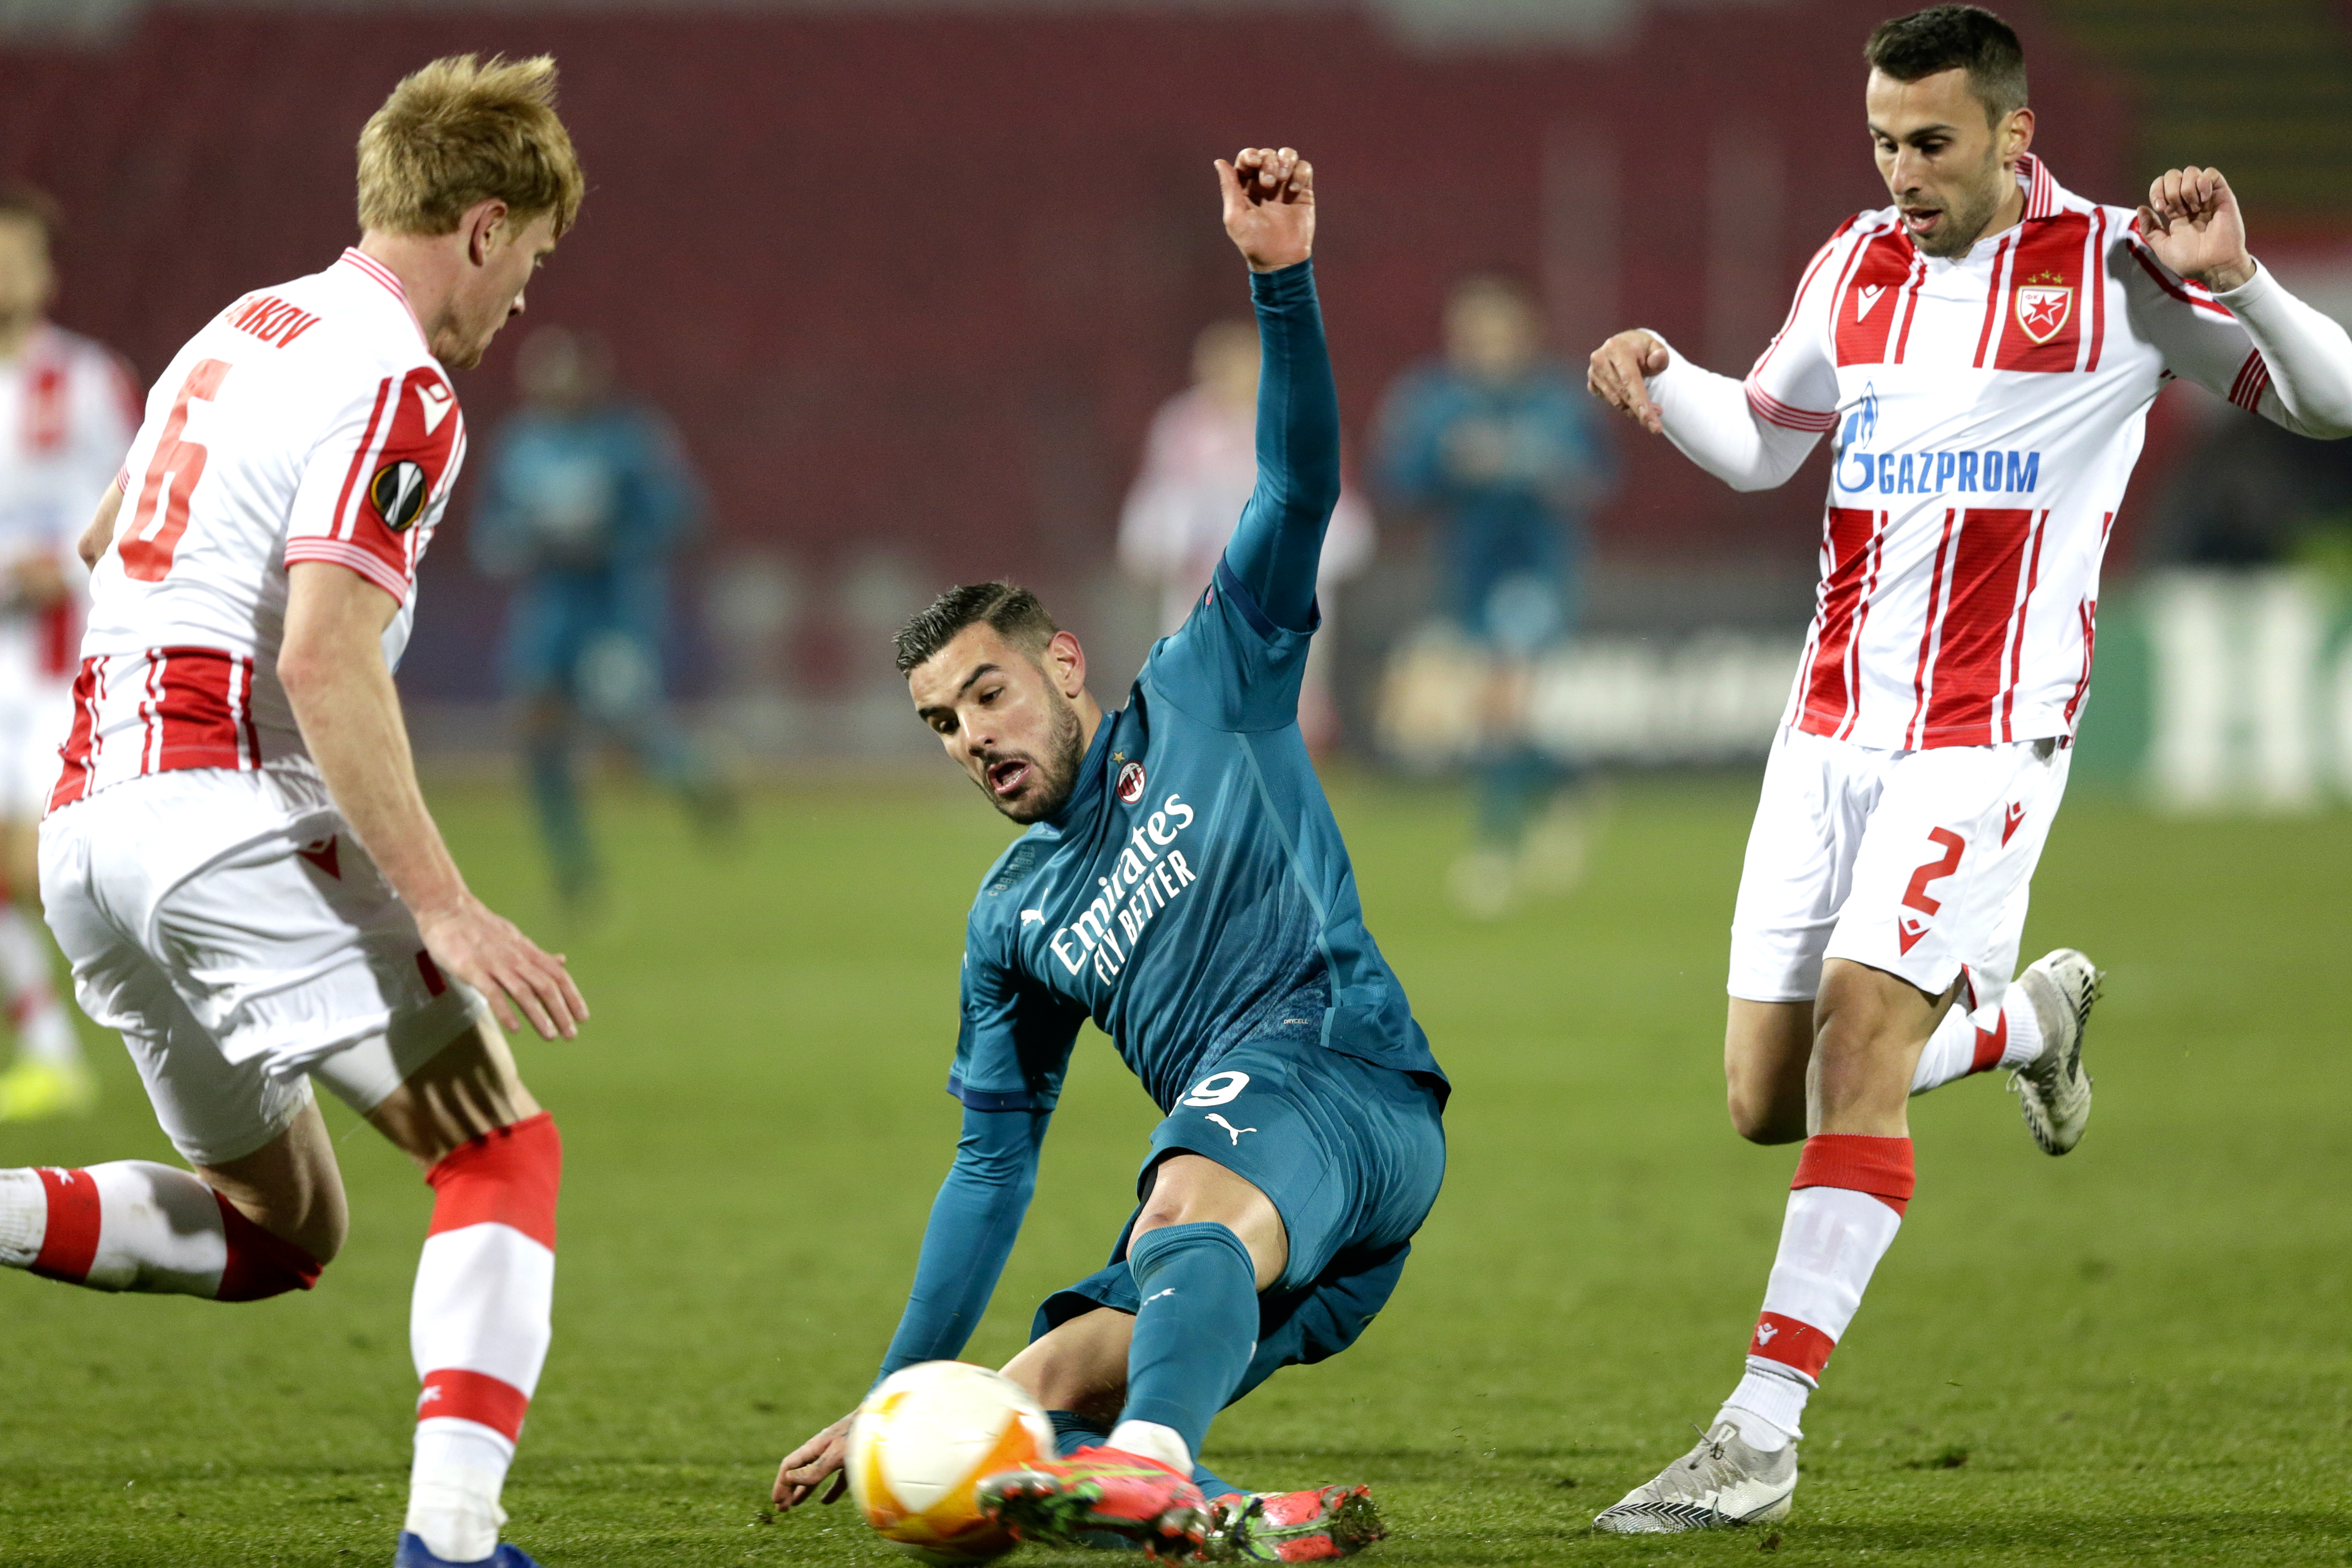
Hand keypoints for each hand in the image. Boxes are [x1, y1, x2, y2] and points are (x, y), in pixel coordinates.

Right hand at [414, 893, 586, 1039]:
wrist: (446, 909)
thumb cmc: (481, 928)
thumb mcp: (515, 939)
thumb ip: (537, 955)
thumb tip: (562, 962)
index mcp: (527, 951)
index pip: (557, 975)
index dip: (572, 996)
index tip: (583, 1017)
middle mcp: (515, 958)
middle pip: (545, 986)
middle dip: (560, 1011)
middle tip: (570, 1034)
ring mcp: (494, 963)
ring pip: (523, 991)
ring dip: (538, 1014)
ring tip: (550, 1035)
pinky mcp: (471, 969)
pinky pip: (492, 992)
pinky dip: (505, 1010)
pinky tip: (515, 1028)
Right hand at [774, 1414, 854, 1509]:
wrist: (884, 1419)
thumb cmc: (860, 1434)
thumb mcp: (837, 1454)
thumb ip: (815, 1469)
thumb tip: (790, 1479)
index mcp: (815, 1447)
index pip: (790, 1466)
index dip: (781, 1484)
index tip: (776, 1501)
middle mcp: (823, 1450)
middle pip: (799, 1472)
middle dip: (789, 1490)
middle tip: (782, 1509)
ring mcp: (837, 1454)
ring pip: (814, 1476)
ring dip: (803, 1490)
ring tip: (794, 1505)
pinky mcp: (852, 1460)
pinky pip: (836, 1478)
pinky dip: (829, 1490)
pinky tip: (826, 1501)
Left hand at [1217, 147, 1313, 272]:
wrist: (1281, 259)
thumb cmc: (1253, 241)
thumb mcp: (1235, 216)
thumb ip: (1228, 187)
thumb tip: (1219, 161)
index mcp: (1246, 186)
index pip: (1247, 158)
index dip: (1250, 155)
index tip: (1254, 163)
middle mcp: (1265, 182)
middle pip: (1267, 154)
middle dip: (1268, 163)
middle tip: (1269, 184)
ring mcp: (1284, 185)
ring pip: (1287, 155)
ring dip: (1285, 160)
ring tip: (1283, 179)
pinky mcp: (1303, 191)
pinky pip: (1304, 168)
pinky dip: (1300, 172)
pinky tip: (1294, 189)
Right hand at [1587, 329, 1669, 433]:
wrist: (1623, 345)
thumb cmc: (1642, 348)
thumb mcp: (1655, 347)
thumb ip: (1660, 355)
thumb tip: (1657, 360)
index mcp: (1616, 348)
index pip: (1629, 379)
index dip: (1640, 401)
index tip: (1651, 420)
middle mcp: (1600, 360)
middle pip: (1622, 394)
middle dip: (1640, 412)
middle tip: (1656, 427)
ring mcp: (1593, 373)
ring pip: (1616, 401)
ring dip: (1634, 410)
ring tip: (1654, 409)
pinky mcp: (1591, 384)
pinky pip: (1610, 402)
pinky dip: (1625, 407)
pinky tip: (1636, 403)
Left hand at [2139, 166, 2255, 292]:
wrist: (2213, 266)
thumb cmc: (2190, 261)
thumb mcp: (2162, 247)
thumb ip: (2150, 229)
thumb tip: (2141, 207)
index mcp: (2175, 210)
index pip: (2161, 184)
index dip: (2156, 190)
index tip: (2160, 209)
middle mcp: (2190, 201)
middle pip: (2173, 174)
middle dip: (2169, 191)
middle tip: (2177, 212)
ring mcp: (2206, 197)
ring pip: (2191, 171)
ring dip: (2185, 189)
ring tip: (2193, 209)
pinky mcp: (2222, 195)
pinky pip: (2211, 173)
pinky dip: (2203, 182)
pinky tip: (2203, 200)